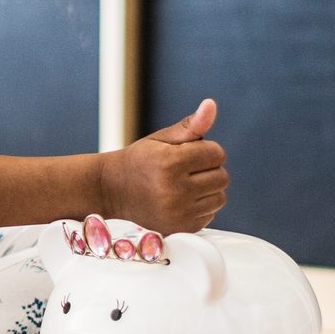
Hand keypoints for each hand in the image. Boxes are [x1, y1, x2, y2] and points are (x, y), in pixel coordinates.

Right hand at [99, 99, 226, 233]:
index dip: (205, 150)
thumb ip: (191, 125)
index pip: (217, 153)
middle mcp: (175, 191)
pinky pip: (210, 214)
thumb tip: (211, 105)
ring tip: (182, 185)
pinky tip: (180, 201)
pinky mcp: (181, 228)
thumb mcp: (161, 139)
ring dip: (207, 190)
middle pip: (222, 177)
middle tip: (184, 170)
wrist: (112, 191)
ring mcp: (178, 213)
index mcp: (170, 163)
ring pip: (220, 197)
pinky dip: (200, 207)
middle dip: (208, 170)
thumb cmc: (139, 161)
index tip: (186, 153)